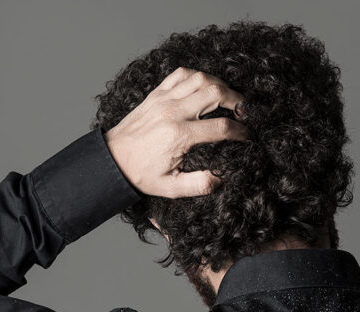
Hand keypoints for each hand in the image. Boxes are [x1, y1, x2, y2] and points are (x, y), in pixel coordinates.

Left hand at [104, 67, 248, 198]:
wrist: (111, 160)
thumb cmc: (140, 174)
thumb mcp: (170, 188)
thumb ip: (199, 184)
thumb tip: (222, 177)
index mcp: (179, 136)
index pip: (221, 127)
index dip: (240, 131)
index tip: (247, 136)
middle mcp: (172, 112)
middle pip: (215, 93)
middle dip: (236, 100)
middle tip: (243, 111)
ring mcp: (163, 99)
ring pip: (200, 78)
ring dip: (219, 84)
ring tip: (228, 98)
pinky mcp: (156, 94)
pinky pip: (180, 74)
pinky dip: (197, 76)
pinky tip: (203, 87)